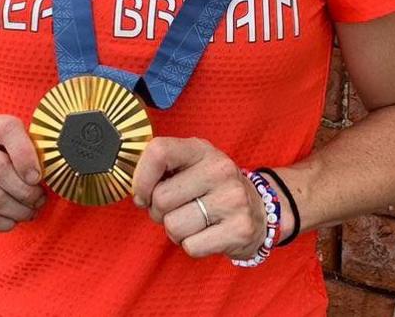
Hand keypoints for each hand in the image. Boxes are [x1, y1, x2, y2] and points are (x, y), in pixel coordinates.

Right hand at [0, 115, 46, 231]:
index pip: (7, 130)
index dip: (26, 155)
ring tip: (29, 210)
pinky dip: (5, 223)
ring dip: (19, 210)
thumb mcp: (15, 145)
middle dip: (26, 191)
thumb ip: (32, 150)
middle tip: (39, 199)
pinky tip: (12, 219)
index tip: (38, 176)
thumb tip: (55, 171)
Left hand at [131, 137, 266, 258]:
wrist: (259, 209)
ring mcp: (233, 199)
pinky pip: (191, 246)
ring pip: (174, 226)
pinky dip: (192, 245)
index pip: (159, 151)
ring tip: (193, 222)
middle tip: (177, 209)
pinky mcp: (240, 229)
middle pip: (161, 199)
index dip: (141, 178)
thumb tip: (135, 190)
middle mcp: (220, 169)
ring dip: (176, 231)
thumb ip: (162, 168)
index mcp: (201, 149)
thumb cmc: (212, 188)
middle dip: (159, 212)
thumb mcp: (191, 165)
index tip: (142, 193)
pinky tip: (207, 234)